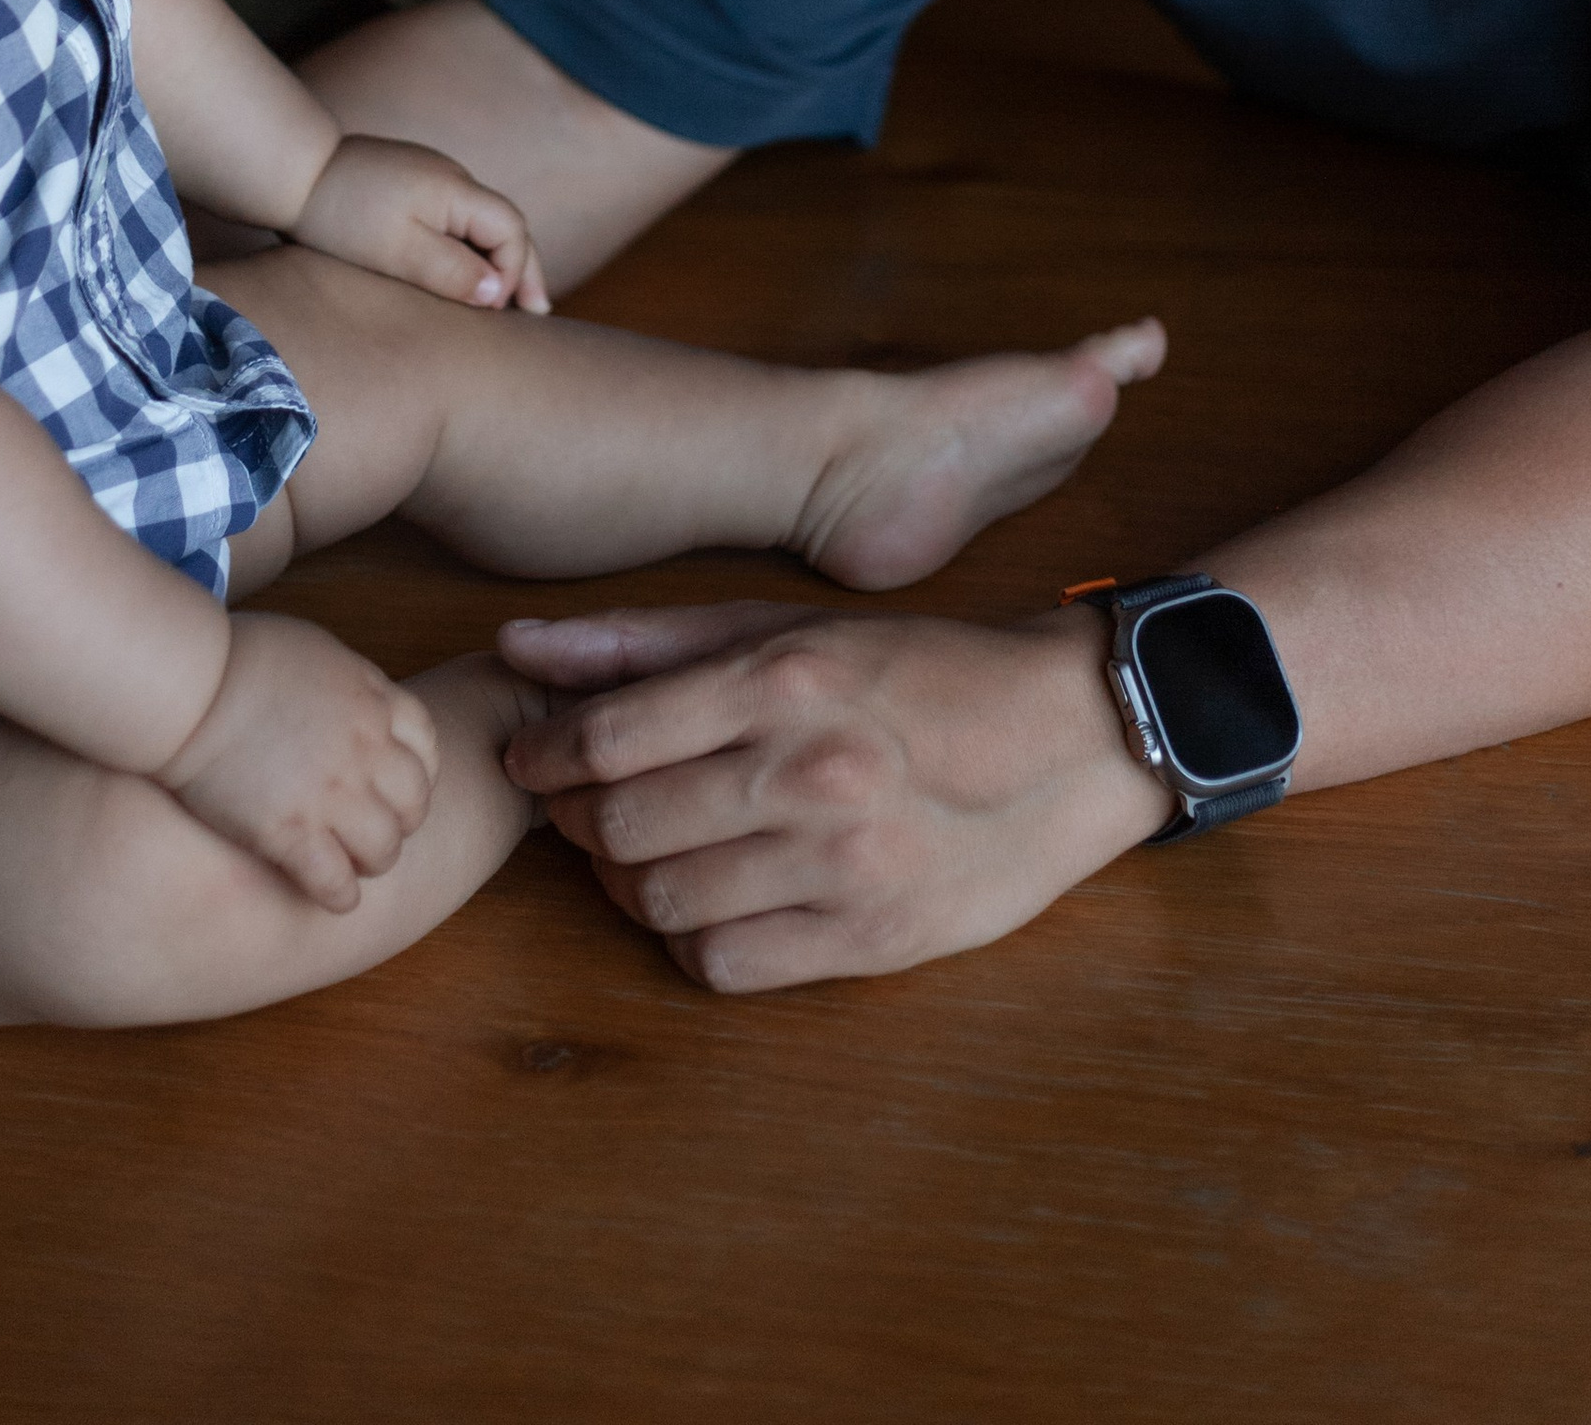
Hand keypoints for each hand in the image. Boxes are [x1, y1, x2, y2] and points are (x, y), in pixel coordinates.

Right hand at [160, 608, 440, 910]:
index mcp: (372, 699)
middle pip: (414, 804)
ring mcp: (331, 793)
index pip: (425, 747)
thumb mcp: (316, 652)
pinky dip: (340, 896)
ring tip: (350, 865)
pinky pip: (337, 884)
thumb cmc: (237, 659)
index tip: (394, 790)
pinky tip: (329, 894)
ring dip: (372, 862)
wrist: (190, 686)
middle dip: (399, 824)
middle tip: (371, 832)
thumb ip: (348, 685)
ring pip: (384, 851)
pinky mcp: (291, 832)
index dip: (416, 775)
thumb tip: (350, 704)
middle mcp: (365, 748)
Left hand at [290, 132, 552, 312]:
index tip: (500, 312)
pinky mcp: (409, 187)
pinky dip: (470, 249)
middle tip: (537, 313)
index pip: (511, 230)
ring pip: (480, 223)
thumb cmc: (341, 214)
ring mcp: (431, 178)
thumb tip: (499, 293)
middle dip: (523, 268)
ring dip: (497, 260)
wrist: (291, 172)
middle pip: (505, 224)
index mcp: (456, 189)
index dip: (516, 272)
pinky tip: (464, 275)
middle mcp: (452, 178)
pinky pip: (455, 220)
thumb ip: (452, 272)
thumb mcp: (397, 251)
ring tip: (507, 303)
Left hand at [498, 598, 1170, 989]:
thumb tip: (519, 645)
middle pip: (623, 826)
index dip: (547, 758)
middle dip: (576, 823)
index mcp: (784, 679)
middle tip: (579, 811)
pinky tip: (706, 900)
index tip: (532, 761)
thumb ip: (651, 640)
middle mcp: (808, 770)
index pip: (610, 738)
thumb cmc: (919, 670)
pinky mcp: (874, 939)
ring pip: (664, 902)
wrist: (1071, 735)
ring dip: (627, 886)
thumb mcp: (792, 628)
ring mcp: (844, 863)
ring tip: (642, 856)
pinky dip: (690, 939)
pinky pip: (726, 964)